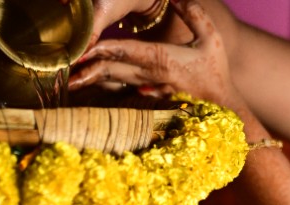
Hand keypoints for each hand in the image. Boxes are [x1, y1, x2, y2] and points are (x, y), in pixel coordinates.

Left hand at [71, 0, 239, 108]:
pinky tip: (88, 87)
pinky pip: (120, 89)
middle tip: (66, 69)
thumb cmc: (217, 71)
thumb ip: (193, 12)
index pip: (128, 52)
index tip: (86, 47)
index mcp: (162, 60)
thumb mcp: (211, 36)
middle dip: (89, 68)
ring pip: (114, 82)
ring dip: (91, 80)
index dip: (105, 48)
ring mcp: (147, 88)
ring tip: (70, 82)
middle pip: (113, 70)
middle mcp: (150, 76)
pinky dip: (103, 87)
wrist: (222, 107)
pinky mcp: (147, 95)